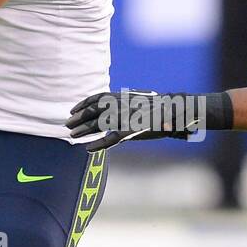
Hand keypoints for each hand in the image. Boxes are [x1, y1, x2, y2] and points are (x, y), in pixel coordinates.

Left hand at [67, 89, 201, 151]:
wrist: (180, 110)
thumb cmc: (162, 109)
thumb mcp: (142, 104)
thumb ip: (128, 107)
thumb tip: (115, 112)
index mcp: (125, 97)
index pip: (99, 97)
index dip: (84, 103)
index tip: (73, 109)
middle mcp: (124, 104)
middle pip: (96, 109)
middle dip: (80, 117)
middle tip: (67, 124)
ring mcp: (128, 116)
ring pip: (100, 123)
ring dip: (84, 130)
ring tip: (72, 136)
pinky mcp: (134, 129)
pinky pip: (111, 138)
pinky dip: (98, 144)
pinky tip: (88, 149)